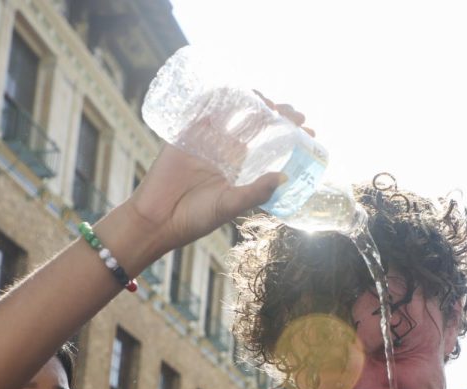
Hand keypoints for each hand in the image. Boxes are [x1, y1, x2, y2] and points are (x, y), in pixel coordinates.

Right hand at [124, 99, 308, 264]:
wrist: (157, 219)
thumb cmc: (194, 218)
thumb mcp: (229, 206)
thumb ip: (255, 192)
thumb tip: (285, 177)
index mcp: (238, 168)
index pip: (269, 145)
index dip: (288, 136)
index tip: (309, 131)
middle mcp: (225, 150)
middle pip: (256, 124)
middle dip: (277, 115)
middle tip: (295, 113)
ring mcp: (206, 139)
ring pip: (234, 112)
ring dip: (253, 102)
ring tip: (270, 102)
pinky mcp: (186, 132)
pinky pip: (204, 108)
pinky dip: (219, 96)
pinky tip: (237, 90)